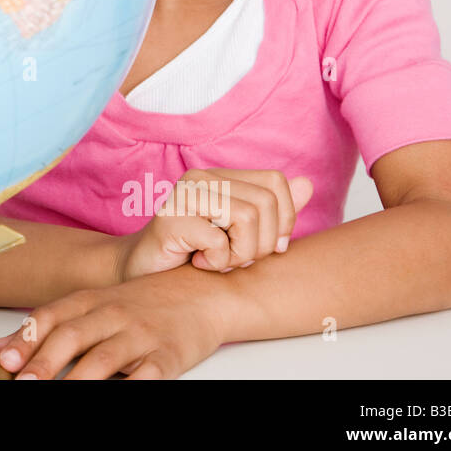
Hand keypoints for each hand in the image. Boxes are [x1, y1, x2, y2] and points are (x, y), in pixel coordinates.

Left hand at [0, 267, 226, 378]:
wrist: (201, 294)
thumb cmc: (139, 304)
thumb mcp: (91, 308)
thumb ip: (44, 328)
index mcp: (90, 301)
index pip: (51, 317)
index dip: (26, 339)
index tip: (4, 361)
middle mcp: (113, 313)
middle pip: (72, 336)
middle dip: (44, 363)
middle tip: (24, 383)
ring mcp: (141, 334)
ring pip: (104, 359)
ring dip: (78, 381)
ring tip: (59, 395)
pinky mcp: (168, 356)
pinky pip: (145, 376)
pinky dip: (128, 387)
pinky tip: (114, 395)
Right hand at [117, 168, 312, 280]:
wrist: (143, 274)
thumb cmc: (193, 255)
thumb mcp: (240, 235)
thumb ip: (272, 212)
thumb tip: (308, 184)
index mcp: (219, 176)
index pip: (275, 182)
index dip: (284, 219)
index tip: (267, 247)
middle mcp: (201, 177)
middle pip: (266, 203)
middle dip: (261, 244)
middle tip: (235, 257)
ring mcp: (183, 195)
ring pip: (248, 219)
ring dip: (240, 254)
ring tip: (217, 260)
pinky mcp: (170, 219)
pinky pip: (220, 241)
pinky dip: (216, 263)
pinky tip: (198, 262)